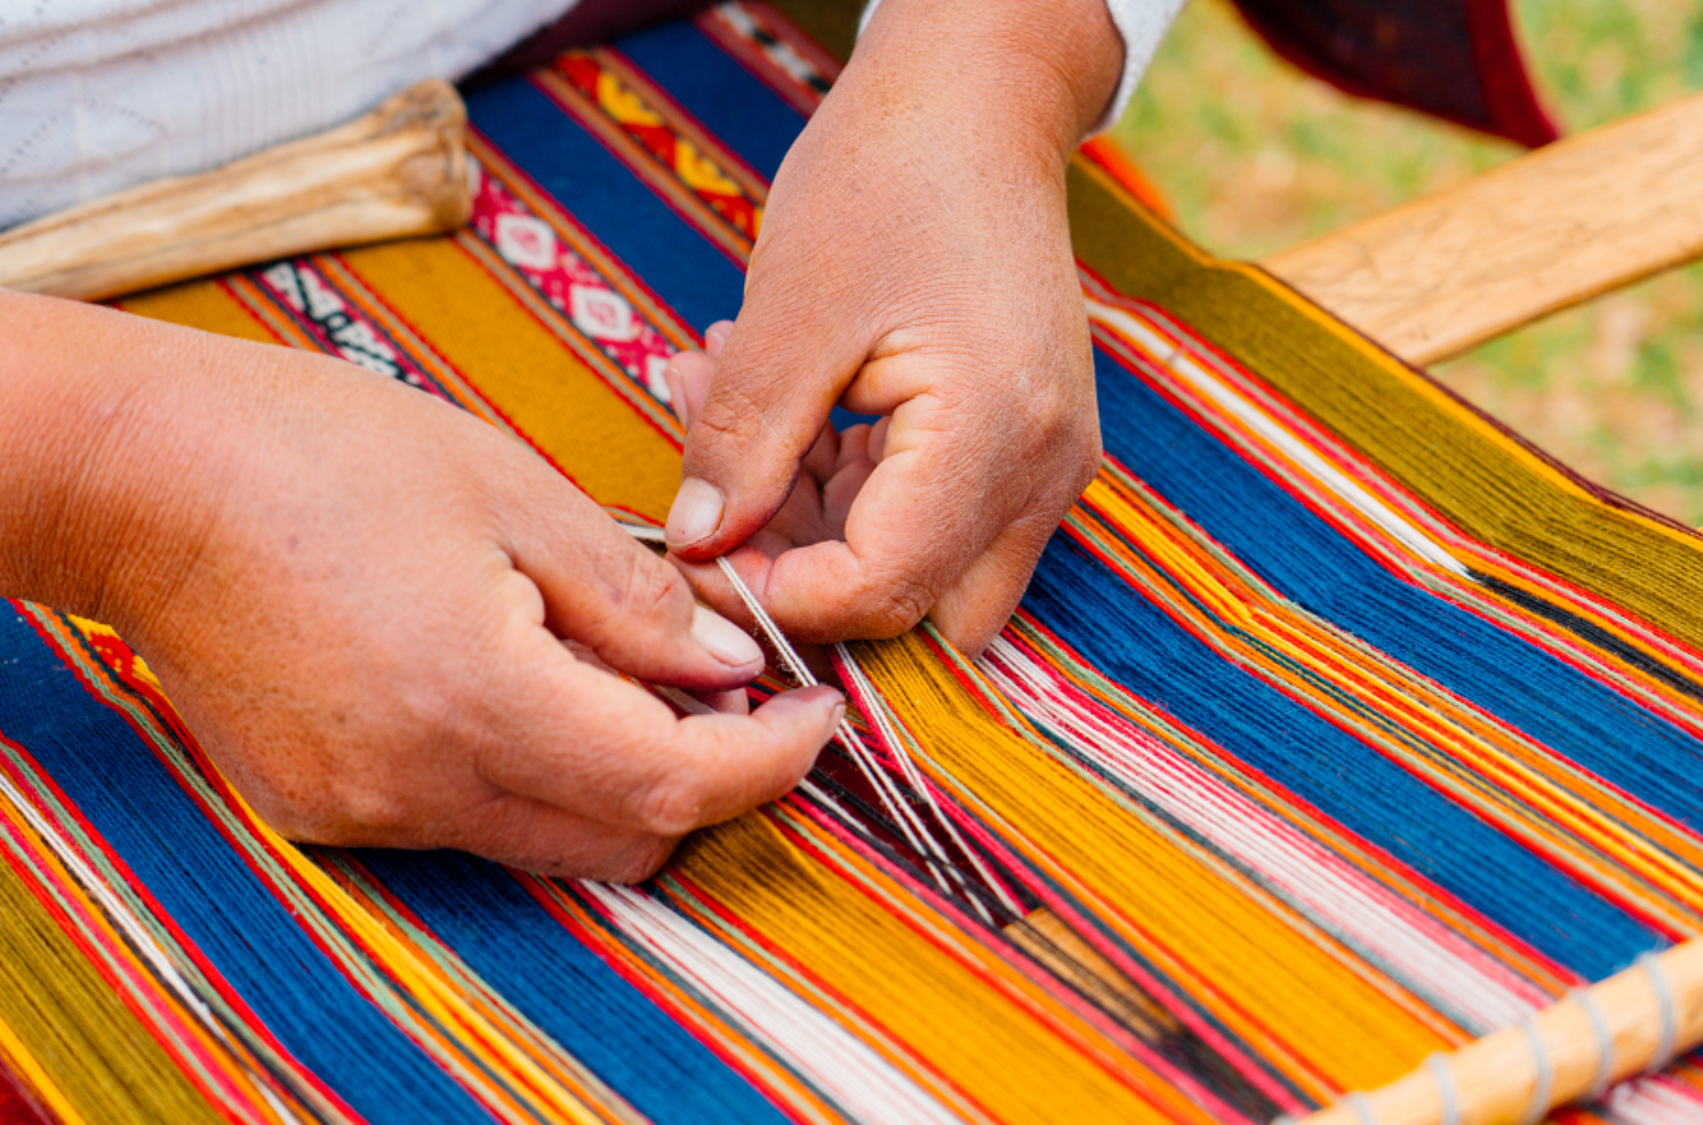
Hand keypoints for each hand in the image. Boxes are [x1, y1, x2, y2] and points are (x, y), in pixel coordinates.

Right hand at [0, 291, 842, 880]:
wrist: (138, 479)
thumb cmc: (318, 450)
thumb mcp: (507, 488)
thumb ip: (631, 598)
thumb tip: (725, 666)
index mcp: (475, 696)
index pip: (673, 784)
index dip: (767, 762)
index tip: (812, 713)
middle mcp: (417, 785)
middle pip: (622, 842)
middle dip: (706, 782)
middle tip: (736, 693)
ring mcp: (361, 811)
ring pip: (547, 842)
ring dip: (617, 782)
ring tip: (626, 675)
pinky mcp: (319, 807)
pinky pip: (465, 824)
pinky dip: (527, 776)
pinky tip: (524, 686)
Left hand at [664, 0, 1121, 653]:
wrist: (976, 104)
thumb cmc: (887, 178)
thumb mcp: (788, 309)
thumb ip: (742, 443)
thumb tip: (695, 545)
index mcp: (994, 437)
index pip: (882, 593)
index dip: (778, 596)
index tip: (699, 547)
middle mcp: (1041, 474)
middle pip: (914, 613)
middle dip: (800, 576)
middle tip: (715, 496)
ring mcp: (1041, 468)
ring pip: (916, 574)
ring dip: (813, 528)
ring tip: (728, 415)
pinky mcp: (1020, 453)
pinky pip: (926, 521)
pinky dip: (844, 492)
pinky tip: (784, 414)